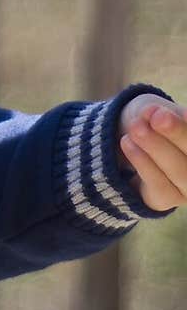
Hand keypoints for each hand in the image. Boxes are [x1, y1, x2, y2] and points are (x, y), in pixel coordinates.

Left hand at [118, 93, 186, 211]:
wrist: (129, 140)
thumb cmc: (152, 120)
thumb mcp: (156, 110)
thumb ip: (158, 113)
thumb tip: (152, 114)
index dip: (185, 128)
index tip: (175, 113)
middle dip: (176, 134)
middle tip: (156, 117)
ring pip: (180, 172)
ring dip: (156, 148)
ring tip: (135, 128)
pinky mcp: (168, 199)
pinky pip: (160, 186)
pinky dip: (143, 163)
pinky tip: (127, 143)